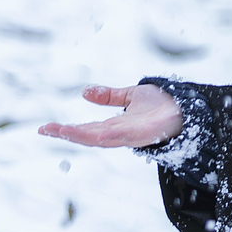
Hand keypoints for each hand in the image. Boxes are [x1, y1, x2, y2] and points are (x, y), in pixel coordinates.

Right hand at [39, 83, 182, 149]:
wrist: (187, 109)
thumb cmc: (162, 105)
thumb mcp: (131, 96)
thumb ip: (110, 96)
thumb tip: (84, 92)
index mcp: (114, 126)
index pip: (85, 129)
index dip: (65, 129)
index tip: (46, 127)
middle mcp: (118, 133)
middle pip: (86, 136)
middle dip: (65, 133)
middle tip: (44, 130)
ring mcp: (127, 136)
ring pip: (97, 138)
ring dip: (77, 135)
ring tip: (58, 130)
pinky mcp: (139, 136)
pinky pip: (118, 136)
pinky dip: (103, 135)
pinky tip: (90, 132)